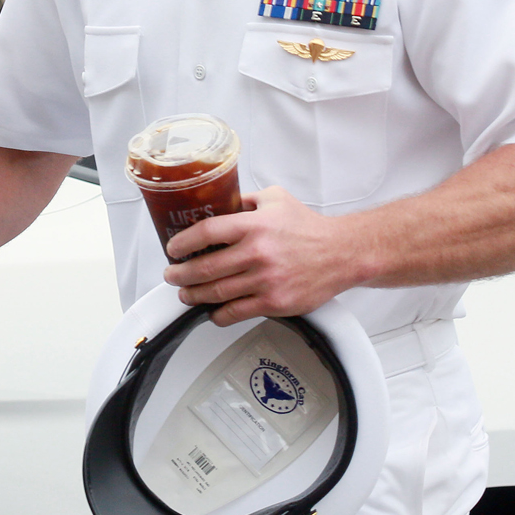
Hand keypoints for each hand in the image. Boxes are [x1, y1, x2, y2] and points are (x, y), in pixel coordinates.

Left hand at [162, 186, 370, 325]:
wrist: (342, 253)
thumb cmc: (309, 228)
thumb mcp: (275, 199)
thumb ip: (245, 201)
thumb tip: (219, 202)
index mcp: (254, 225)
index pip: (206, 233)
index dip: (182, 242)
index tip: (174, 248)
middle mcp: (257, 253)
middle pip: (204, 268)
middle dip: (180, 274)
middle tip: (173, 275)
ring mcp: (265, 280)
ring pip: (216, 293)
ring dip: (194, 295)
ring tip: (185, 293)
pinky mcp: (274, 302)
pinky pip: (236, 312)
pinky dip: (218, 314)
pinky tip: (212, 311)